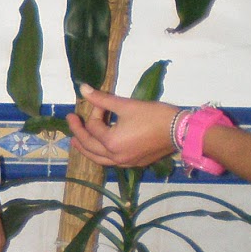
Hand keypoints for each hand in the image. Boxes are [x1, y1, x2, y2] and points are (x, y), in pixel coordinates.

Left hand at [66, 84, 180, 169]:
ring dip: (86, 149)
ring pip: (99, 158)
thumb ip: (102, 99)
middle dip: (78, 133)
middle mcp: (115, 156)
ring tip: (76, 142)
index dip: (95, 111)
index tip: (100, 101)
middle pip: (90, 147)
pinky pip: (111, 161)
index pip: (93, 127)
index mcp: (111, 142)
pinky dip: (101, 154)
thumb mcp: (126, 105)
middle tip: (71, 121)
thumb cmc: (153, 115)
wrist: (180, 130)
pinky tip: (100, 149)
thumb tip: (83, 88)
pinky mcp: (134, 163)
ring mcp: (125, 162)